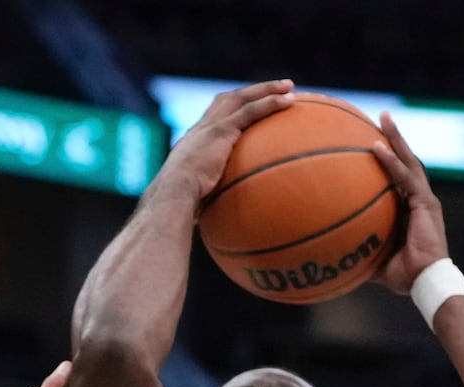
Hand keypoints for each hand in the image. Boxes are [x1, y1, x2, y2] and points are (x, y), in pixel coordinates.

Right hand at [156, 79, 295, 202]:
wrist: (173, 194)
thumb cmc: (182, 205)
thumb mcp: (196, 201)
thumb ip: (209, 202)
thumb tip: (220, 223)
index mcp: (195, 142)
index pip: (214, 118)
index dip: (231, 110)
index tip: (249, 108)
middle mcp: (202, 128)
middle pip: (229, 100)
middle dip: (253, 91)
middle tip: (277, 88)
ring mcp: (211, 126)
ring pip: (242, 98)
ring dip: (267, 89)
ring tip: (289, 86)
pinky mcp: (221, 131)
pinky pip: (251, 111)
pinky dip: (270, 103)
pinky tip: (290, 101)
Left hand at [370, 111, 449, 294]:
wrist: (424, 282)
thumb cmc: (401, 275)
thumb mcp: (373, 256)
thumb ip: (358, 245)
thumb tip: (329, 247)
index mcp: (412, 208)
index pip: (400, 176)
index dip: (389, 157)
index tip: (372, 139)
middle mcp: (421, 199)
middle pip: (406, 161)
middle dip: (394, 137)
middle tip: (381, 116)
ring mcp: (425, 199)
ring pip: (409, 161)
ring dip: (396, 138)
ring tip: (383, 117)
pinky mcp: (426, 204)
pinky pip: (406, 178)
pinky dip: (392, 162)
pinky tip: (377, 147)